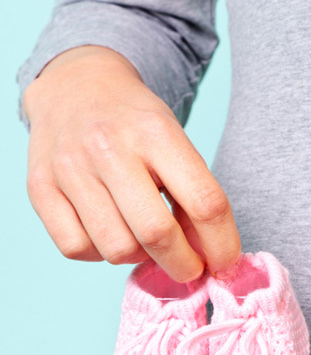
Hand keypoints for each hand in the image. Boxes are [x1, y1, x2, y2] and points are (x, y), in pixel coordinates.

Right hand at [22, 45, 240, 282]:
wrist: (77, 85)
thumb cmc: (138, 124)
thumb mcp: (177, 143)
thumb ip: (195, 195)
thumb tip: (212, 257)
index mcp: (157, 133)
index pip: (205, 203)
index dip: (222, 245)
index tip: (225, 263)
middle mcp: (109, 148)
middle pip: (157, 234)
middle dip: (184, 265)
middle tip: (191, 269)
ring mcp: (69, 168)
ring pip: (116, 248)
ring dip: (141, 258)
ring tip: (146, 240)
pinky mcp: (40, 187)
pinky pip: (77, 248)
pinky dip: (100, 254)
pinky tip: (112, 232)